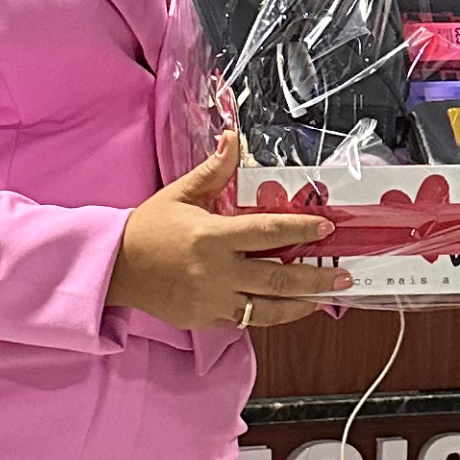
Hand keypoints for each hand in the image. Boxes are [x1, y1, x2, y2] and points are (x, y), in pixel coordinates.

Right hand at [107, 139, 344, 329]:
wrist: (116, 268)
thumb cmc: (149, 228)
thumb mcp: (181, 194)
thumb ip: (214, 171)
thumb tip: (233, 139)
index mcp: (212, 238)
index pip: (268, 233)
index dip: (301, 229)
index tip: (327, 228)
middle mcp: (216, 273)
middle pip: (278, 279)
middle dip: (316, 277)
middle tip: (343, 275)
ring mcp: (212, 301)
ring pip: (267, 309)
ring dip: (301, 304)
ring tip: (325, 298)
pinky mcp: (206, 320)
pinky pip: (245, 320)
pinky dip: (269, 313)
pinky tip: (288, 307)